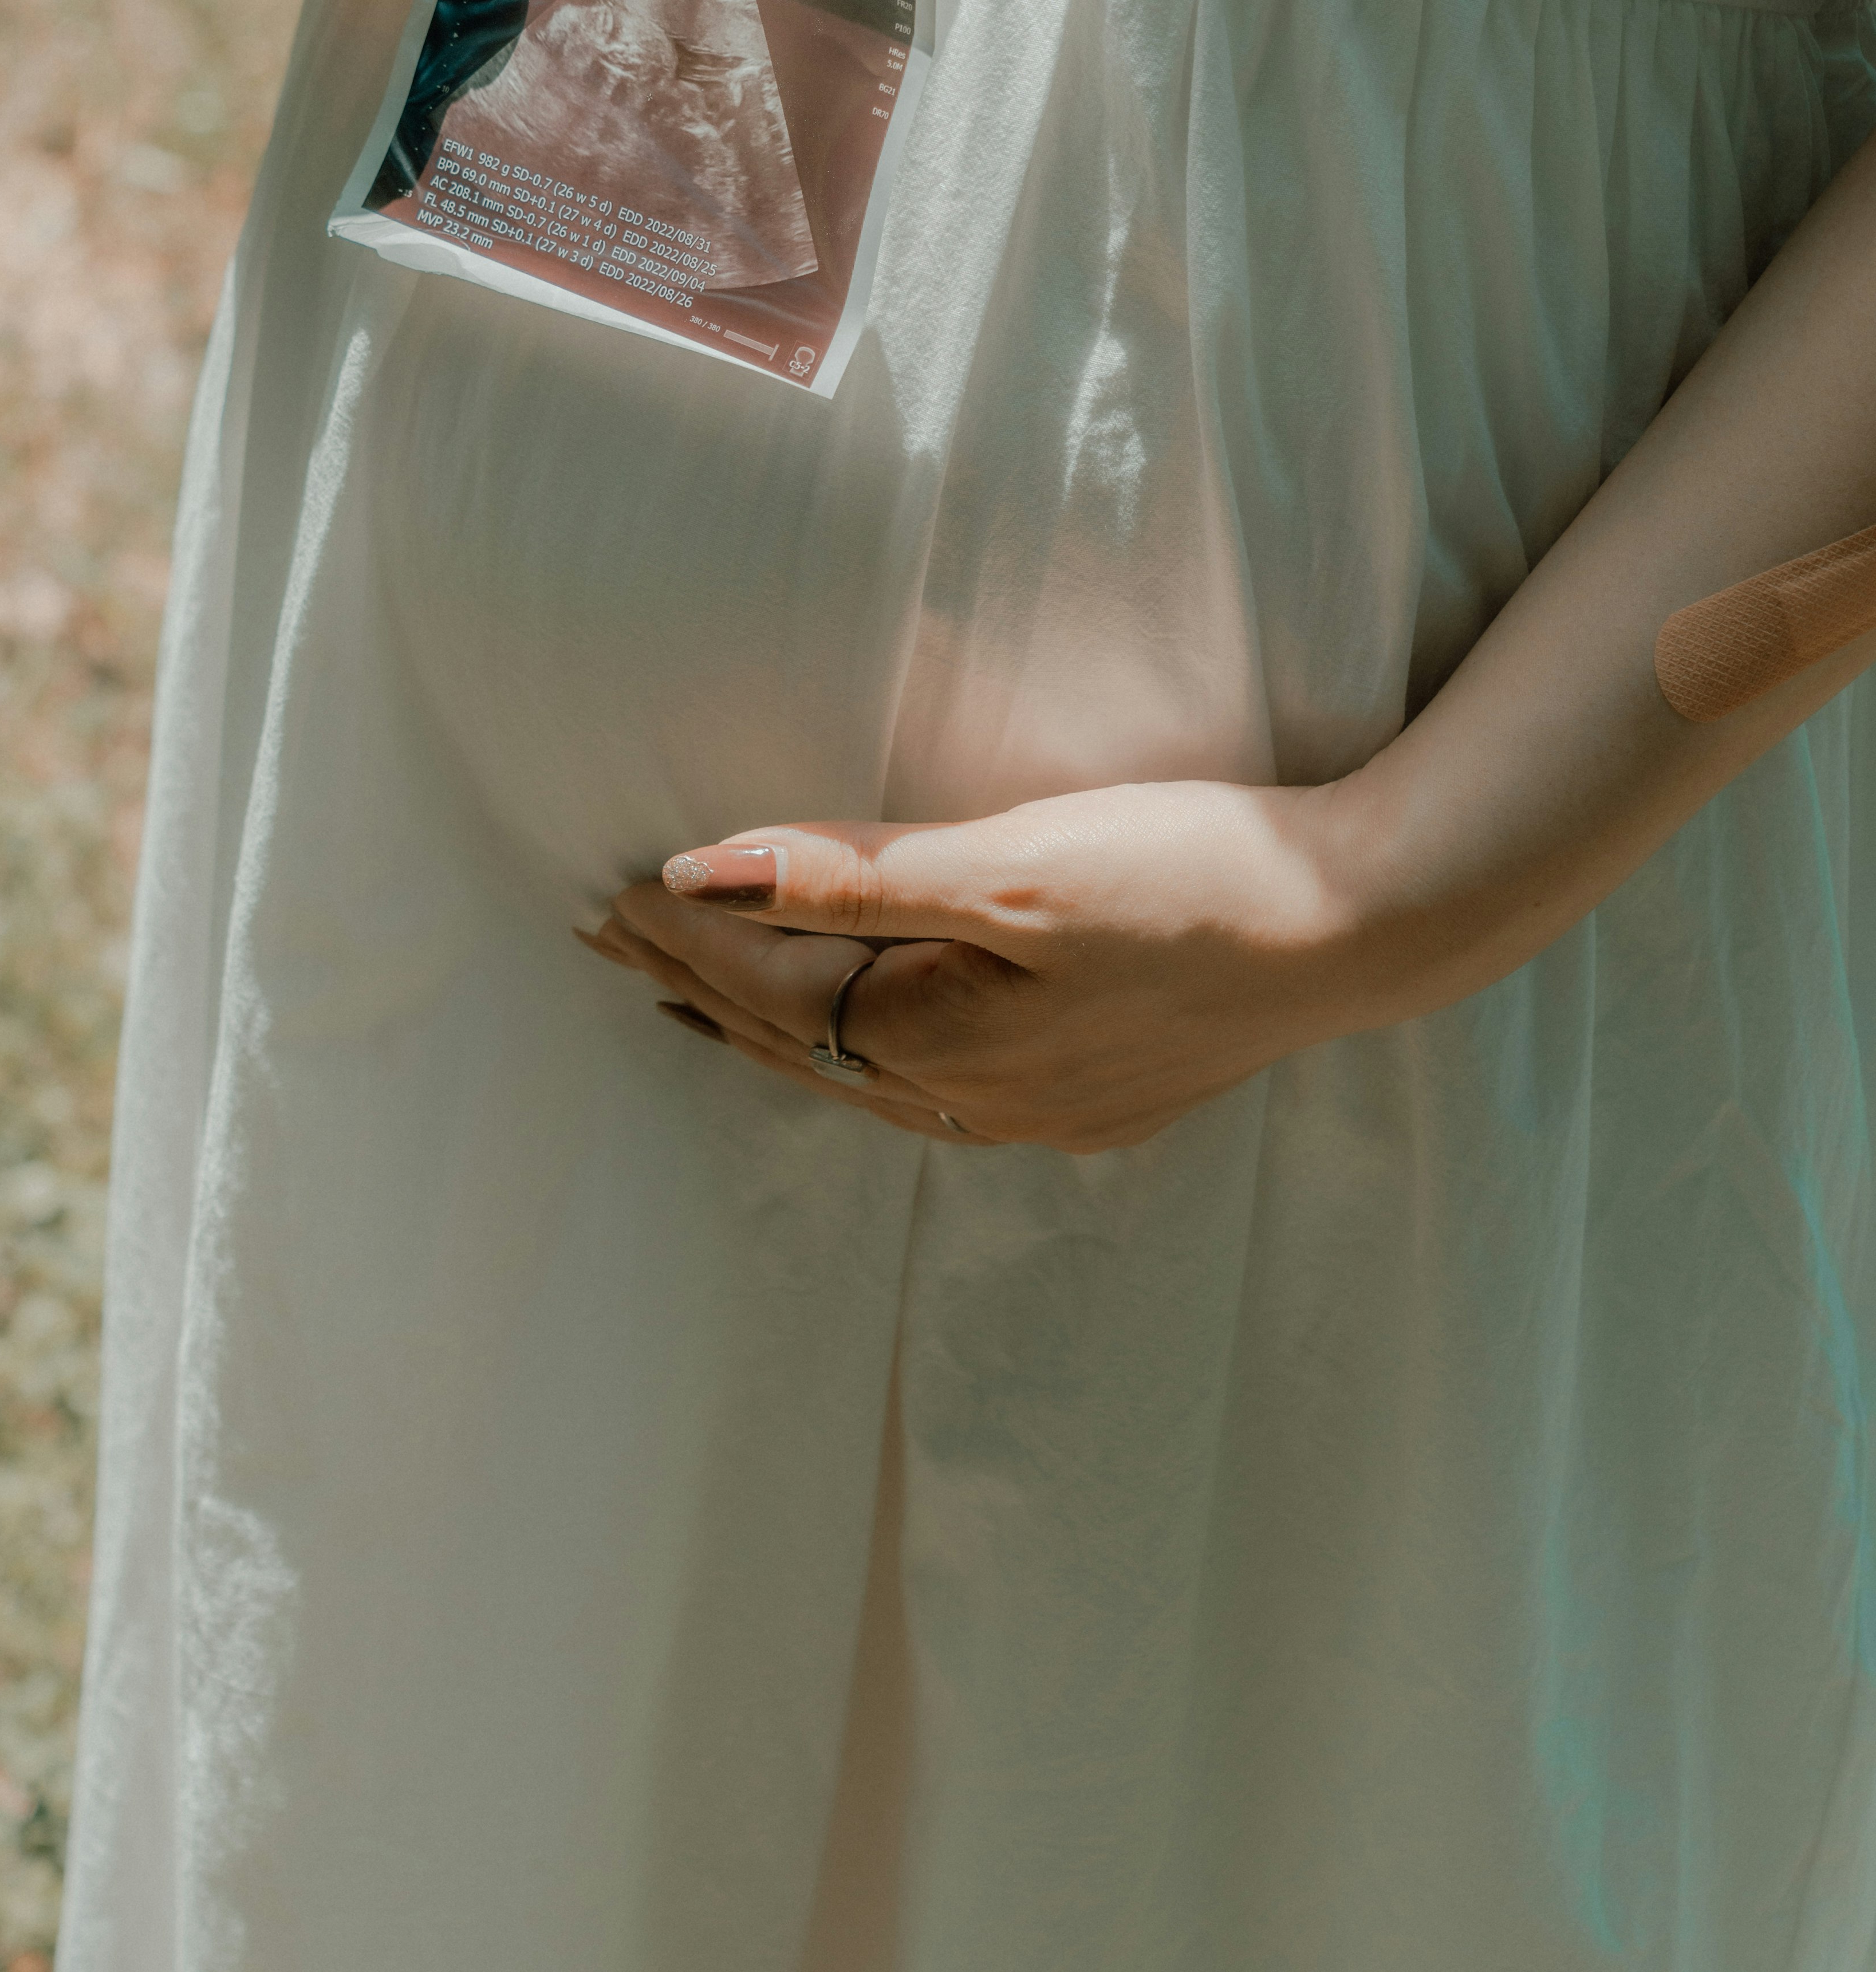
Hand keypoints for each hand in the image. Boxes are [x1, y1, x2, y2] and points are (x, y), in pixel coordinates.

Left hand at [589, 783, 1395, 1153]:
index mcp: (945, 1044)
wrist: (1363, 924)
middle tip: (610, 938)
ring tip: (688, 993)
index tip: (607, 888)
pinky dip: (857, 1044)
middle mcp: (979, 1102)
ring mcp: (1039, 1107)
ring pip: (858, 1069)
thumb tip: (699, 870)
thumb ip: (851, 873)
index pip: (771, 984)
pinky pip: (928, 1079)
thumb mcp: (1009, 864)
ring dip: (768, 1023)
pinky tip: (856, 1036)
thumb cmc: (1192, 877)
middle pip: (798, 1040)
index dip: (686, 932)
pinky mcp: (1092, 1090)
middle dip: (699, 983)